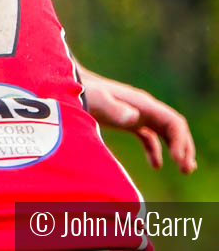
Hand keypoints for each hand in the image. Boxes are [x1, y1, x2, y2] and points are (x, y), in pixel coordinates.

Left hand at [80, 67, 196, 172]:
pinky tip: (156, 166)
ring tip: (184, 170)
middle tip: (187, 169)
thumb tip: (134, 118)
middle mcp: (144, 108)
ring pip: (165, 133)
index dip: (181, 141)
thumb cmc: (83, 92)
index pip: (173, 122)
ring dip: (176, 150)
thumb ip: (115, 109)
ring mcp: (136, 114)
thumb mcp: (98, 100)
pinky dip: (155, 151)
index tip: (178, 160)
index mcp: (142, 104)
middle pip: (174, 128)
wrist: (69, 85)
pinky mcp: (127, 122)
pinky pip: (149, 137)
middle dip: (184, 148)